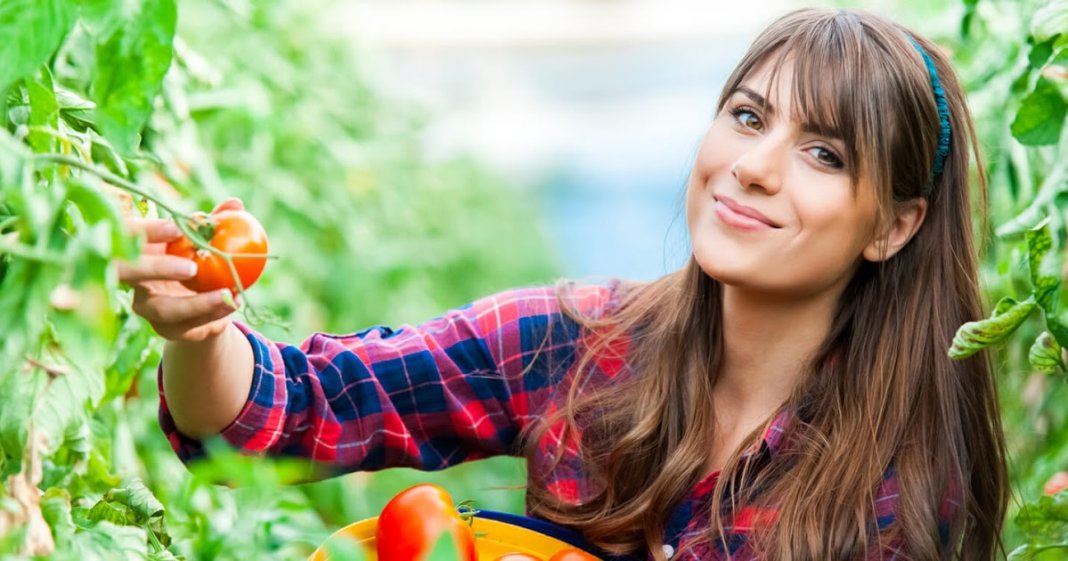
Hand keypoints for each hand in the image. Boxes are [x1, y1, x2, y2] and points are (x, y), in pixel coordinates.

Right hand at [117, 199, 244, 341]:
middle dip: (156, 268)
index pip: (128, 235)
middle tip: (192, 267)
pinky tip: (234, 303)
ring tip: (228, 294)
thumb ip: (214, 223)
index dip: (147, 231)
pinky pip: (187, 326)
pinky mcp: (165, 329)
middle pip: (129, 274)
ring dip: (197, 303)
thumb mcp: (203, 241)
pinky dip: (212, 314)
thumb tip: (235, 203)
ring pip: (163, 309)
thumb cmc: (197, 260)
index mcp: (137, 249)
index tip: (176, 228)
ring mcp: (146, 307)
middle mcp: (133, 279)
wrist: (201, 304)